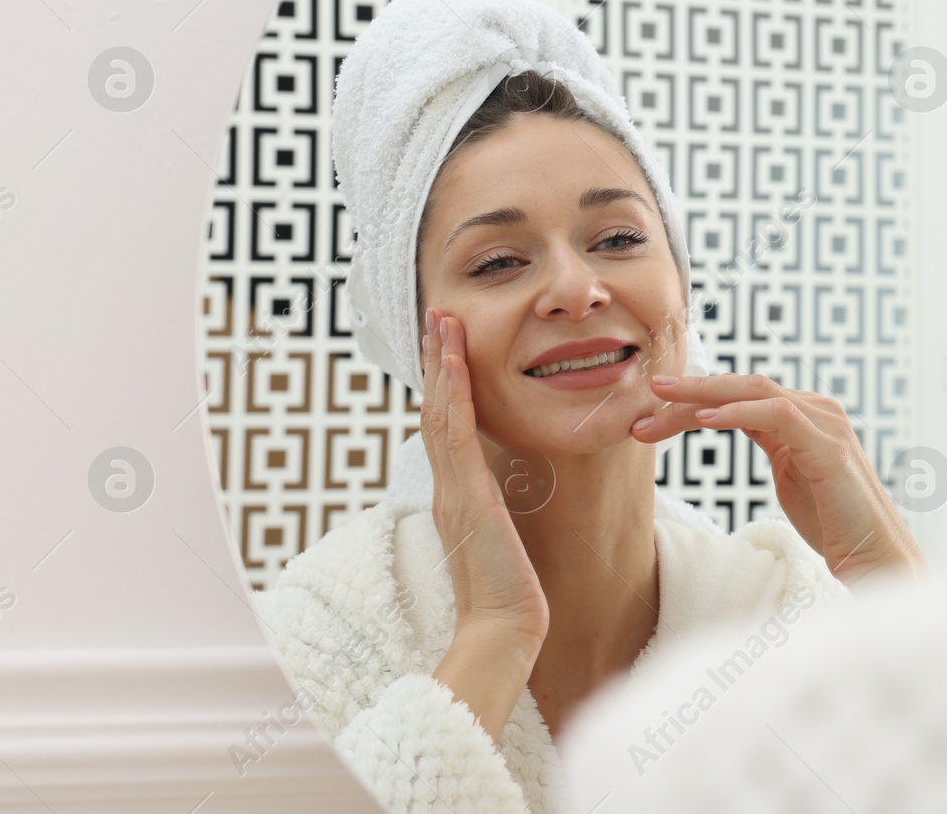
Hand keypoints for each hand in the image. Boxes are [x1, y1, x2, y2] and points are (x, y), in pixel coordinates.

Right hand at [421, 308, 547, 738]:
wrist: (503, 630)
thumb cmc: (511, 594)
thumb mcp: (505, 539)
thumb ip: (500, 511)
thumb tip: (508, 492)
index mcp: (456, 495)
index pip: (445, 427)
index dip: (444, 383)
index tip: (447, 346)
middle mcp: (448, 487)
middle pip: (436, 410)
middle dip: (437, 361)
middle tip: (436, 317)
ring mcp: (453, 490)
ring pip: (441, 413)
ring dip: (442, 364)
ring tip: (443, 323)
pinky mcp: (467, 497)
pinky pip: (456, 435)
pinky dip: (454, 395)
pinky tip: (456, 363)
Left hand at [631, 373, 925, 583]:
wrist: (877, 561)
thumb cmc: (834, 525)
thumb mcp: (790, 477)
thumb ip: (769, 446)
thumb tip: (732, 428)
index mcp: (804, 417)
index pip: (742, 395)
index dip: (696, 398)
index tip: (652, 411)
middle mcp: (817, 411)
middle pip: (744, 386)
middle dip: (692, 389)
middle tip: (648, 394)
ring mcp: (826, 425)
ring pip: (756, 391)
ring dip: (704, 395)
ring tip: (663, 403)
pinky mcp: (830, 447)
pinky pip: (777, 416)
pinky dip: (737, 413)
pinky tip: (705, 420)